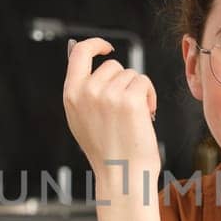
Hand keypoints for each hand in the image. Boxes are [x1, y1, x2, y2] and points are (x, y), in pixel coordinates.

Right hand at [62, 38, 160, 179]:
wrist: (122, 175)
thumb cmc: (108, 151)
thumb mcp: (82, 119)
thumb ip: (83, 91)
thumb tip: (89, 58)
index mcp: (71, 96)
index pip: (79, 53)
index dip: (95, 44)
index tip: (107, 48)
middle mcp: (87, 92)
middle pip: (112, 66)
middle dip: (124, 82)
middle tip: (127, 107)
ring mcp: (108, 95)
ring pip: (131, 74)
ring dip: (138, 91)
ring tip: (135, 116)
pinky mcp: (129, 99)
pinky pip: (144, 82)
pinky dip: (150, 96)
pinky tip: (145, 116)